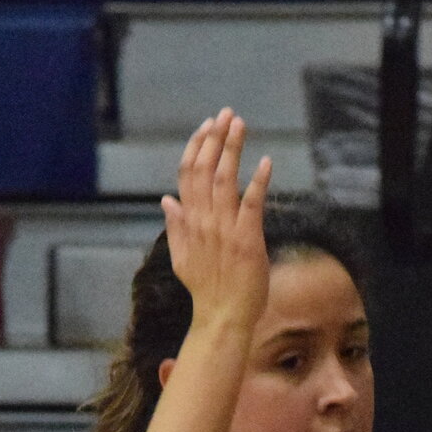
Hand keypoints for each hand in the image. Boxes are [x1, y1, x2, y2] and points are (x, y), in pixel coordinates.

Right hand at [161, 108, 271, 336]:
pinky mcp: (247, 239)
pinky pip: (252, 205)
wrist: (223, 316)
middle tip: (226, 114)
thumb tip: (165, 200)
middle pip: (205, 170)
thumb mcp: (182, 257)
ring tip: (240, 124)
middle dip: (215, 139)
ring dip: (232, 150)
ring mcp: (225, 229)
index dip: (196, 147)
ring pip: (226, 180)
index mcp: (189, 222)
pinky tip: (265, 162)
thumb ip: (175, 227)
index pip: (188, 175)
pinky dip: (258, 182)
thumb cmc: (206, 289)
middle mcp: (204, 221)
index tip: (206, 126)